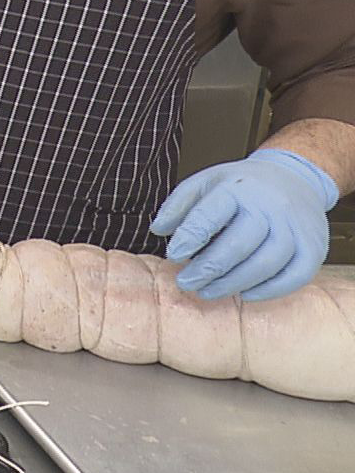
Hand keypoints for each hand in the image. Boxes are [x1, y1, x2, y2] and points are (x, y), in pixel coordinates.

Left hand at [151, 149, 338, 301]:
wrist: (294, 178)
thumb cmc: (242, 187)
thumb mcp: (205, 182)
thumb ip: (178, 204)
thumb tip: (158, 230)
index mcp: (238, 187)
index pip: (211, 214)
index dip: (190, 238)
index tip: (174, 256)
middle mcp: (270, 206)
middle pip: (239, 244)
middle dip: (208, 269)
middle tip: (185, 283)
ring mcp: (296, 227)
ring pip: (266, 263)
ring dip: (233, 283)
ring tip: (207, 292)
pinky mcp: (314, 247)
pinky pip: (296, 275)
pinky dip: (270, 290)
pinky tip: (245, 294)